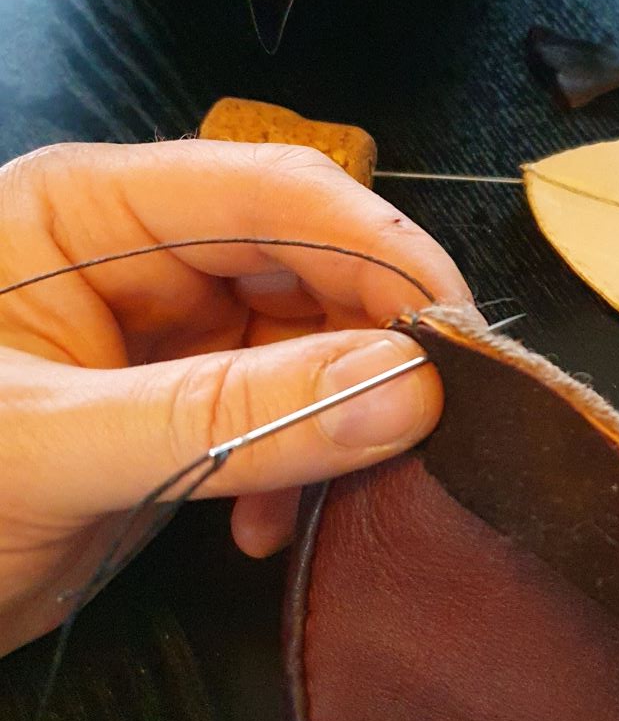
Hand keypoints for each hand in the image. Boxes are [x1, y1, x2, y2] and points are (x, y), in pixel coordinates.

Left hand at [0, 138, 469, 657]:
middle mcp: (137, 253)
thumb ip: (233, 419)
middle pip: (305, 261)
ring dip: (338, 417)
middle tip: (432, 423)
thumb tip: (410, 389)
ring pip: (306, 343)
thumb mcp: (60, 452)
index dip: (379, 251)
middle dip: (371, 340)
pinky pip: (277, 414)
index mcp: (89, 212)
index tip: (456, 338)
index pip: (273, 192)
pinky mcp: (172, 410)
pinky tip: (265, 528)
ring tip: (340, 490)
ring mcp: (159, 335)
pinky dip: (296, 467)